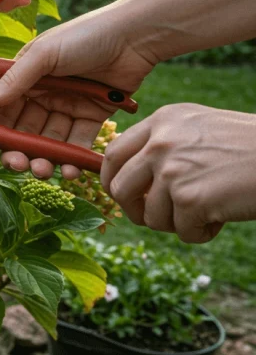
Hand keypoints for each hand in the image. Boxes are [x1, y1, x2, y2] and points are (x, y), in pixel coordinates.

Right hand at [0, 9, 156, 178]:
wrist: (135, 36)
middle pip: (23, 130)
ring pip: (49, 140)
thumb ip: (14, 81)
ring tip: (42, 170)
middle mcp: (43, 93)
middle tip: (16, 164)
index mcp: (26, 77)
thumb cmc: (86, 35)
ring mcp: (67, 106)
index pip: (1, 111)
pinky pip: (77, 143)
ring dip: (43, 158)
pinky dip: (72, 159)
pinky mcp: (92, 116)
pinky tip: (70, 171)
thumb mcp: (44, 55)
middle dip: (17, 151)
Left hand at [101, 104, 255, 242]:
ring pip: (151, 217)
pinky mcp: (190, 198)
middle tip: (158, 218)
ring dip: (177, 224)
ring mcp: (173, 170)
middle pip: (120, 188)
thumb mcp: (197, 129)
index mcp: (161, 121)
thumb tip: (125, 180)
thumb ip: (161, 145)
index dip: (111, 180)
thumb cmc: (247, 147)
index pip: (112, 153)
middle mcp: (160, 142)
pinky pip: (183, 231)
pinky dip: (201, 233)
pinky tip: (221, 219)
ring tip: (207, 213)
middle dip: (135, 211)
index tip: (120, 195)